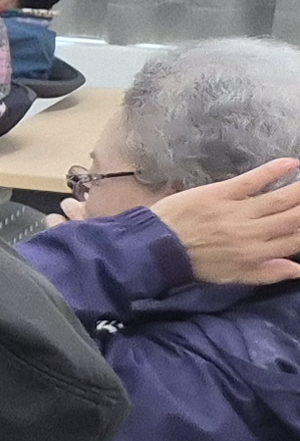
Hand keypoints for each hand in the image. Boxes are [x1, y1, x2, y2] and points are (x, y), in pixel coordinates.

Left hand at [143, 159, 299, 284]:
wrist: (156, 247)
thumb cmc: (196, 263)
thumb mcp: (233, 276)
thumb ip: (268, 272)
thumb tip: (299, 270)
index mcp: (256, 254)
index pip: (295, 240)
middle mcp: (252, 232)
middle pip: (293, 217)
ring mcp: (236, 211)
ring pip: (279, 198)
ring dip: (299, 189)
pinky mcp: (220, 194)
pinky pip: (252, 181)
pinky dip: (272, 171)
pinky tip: (292, 163)